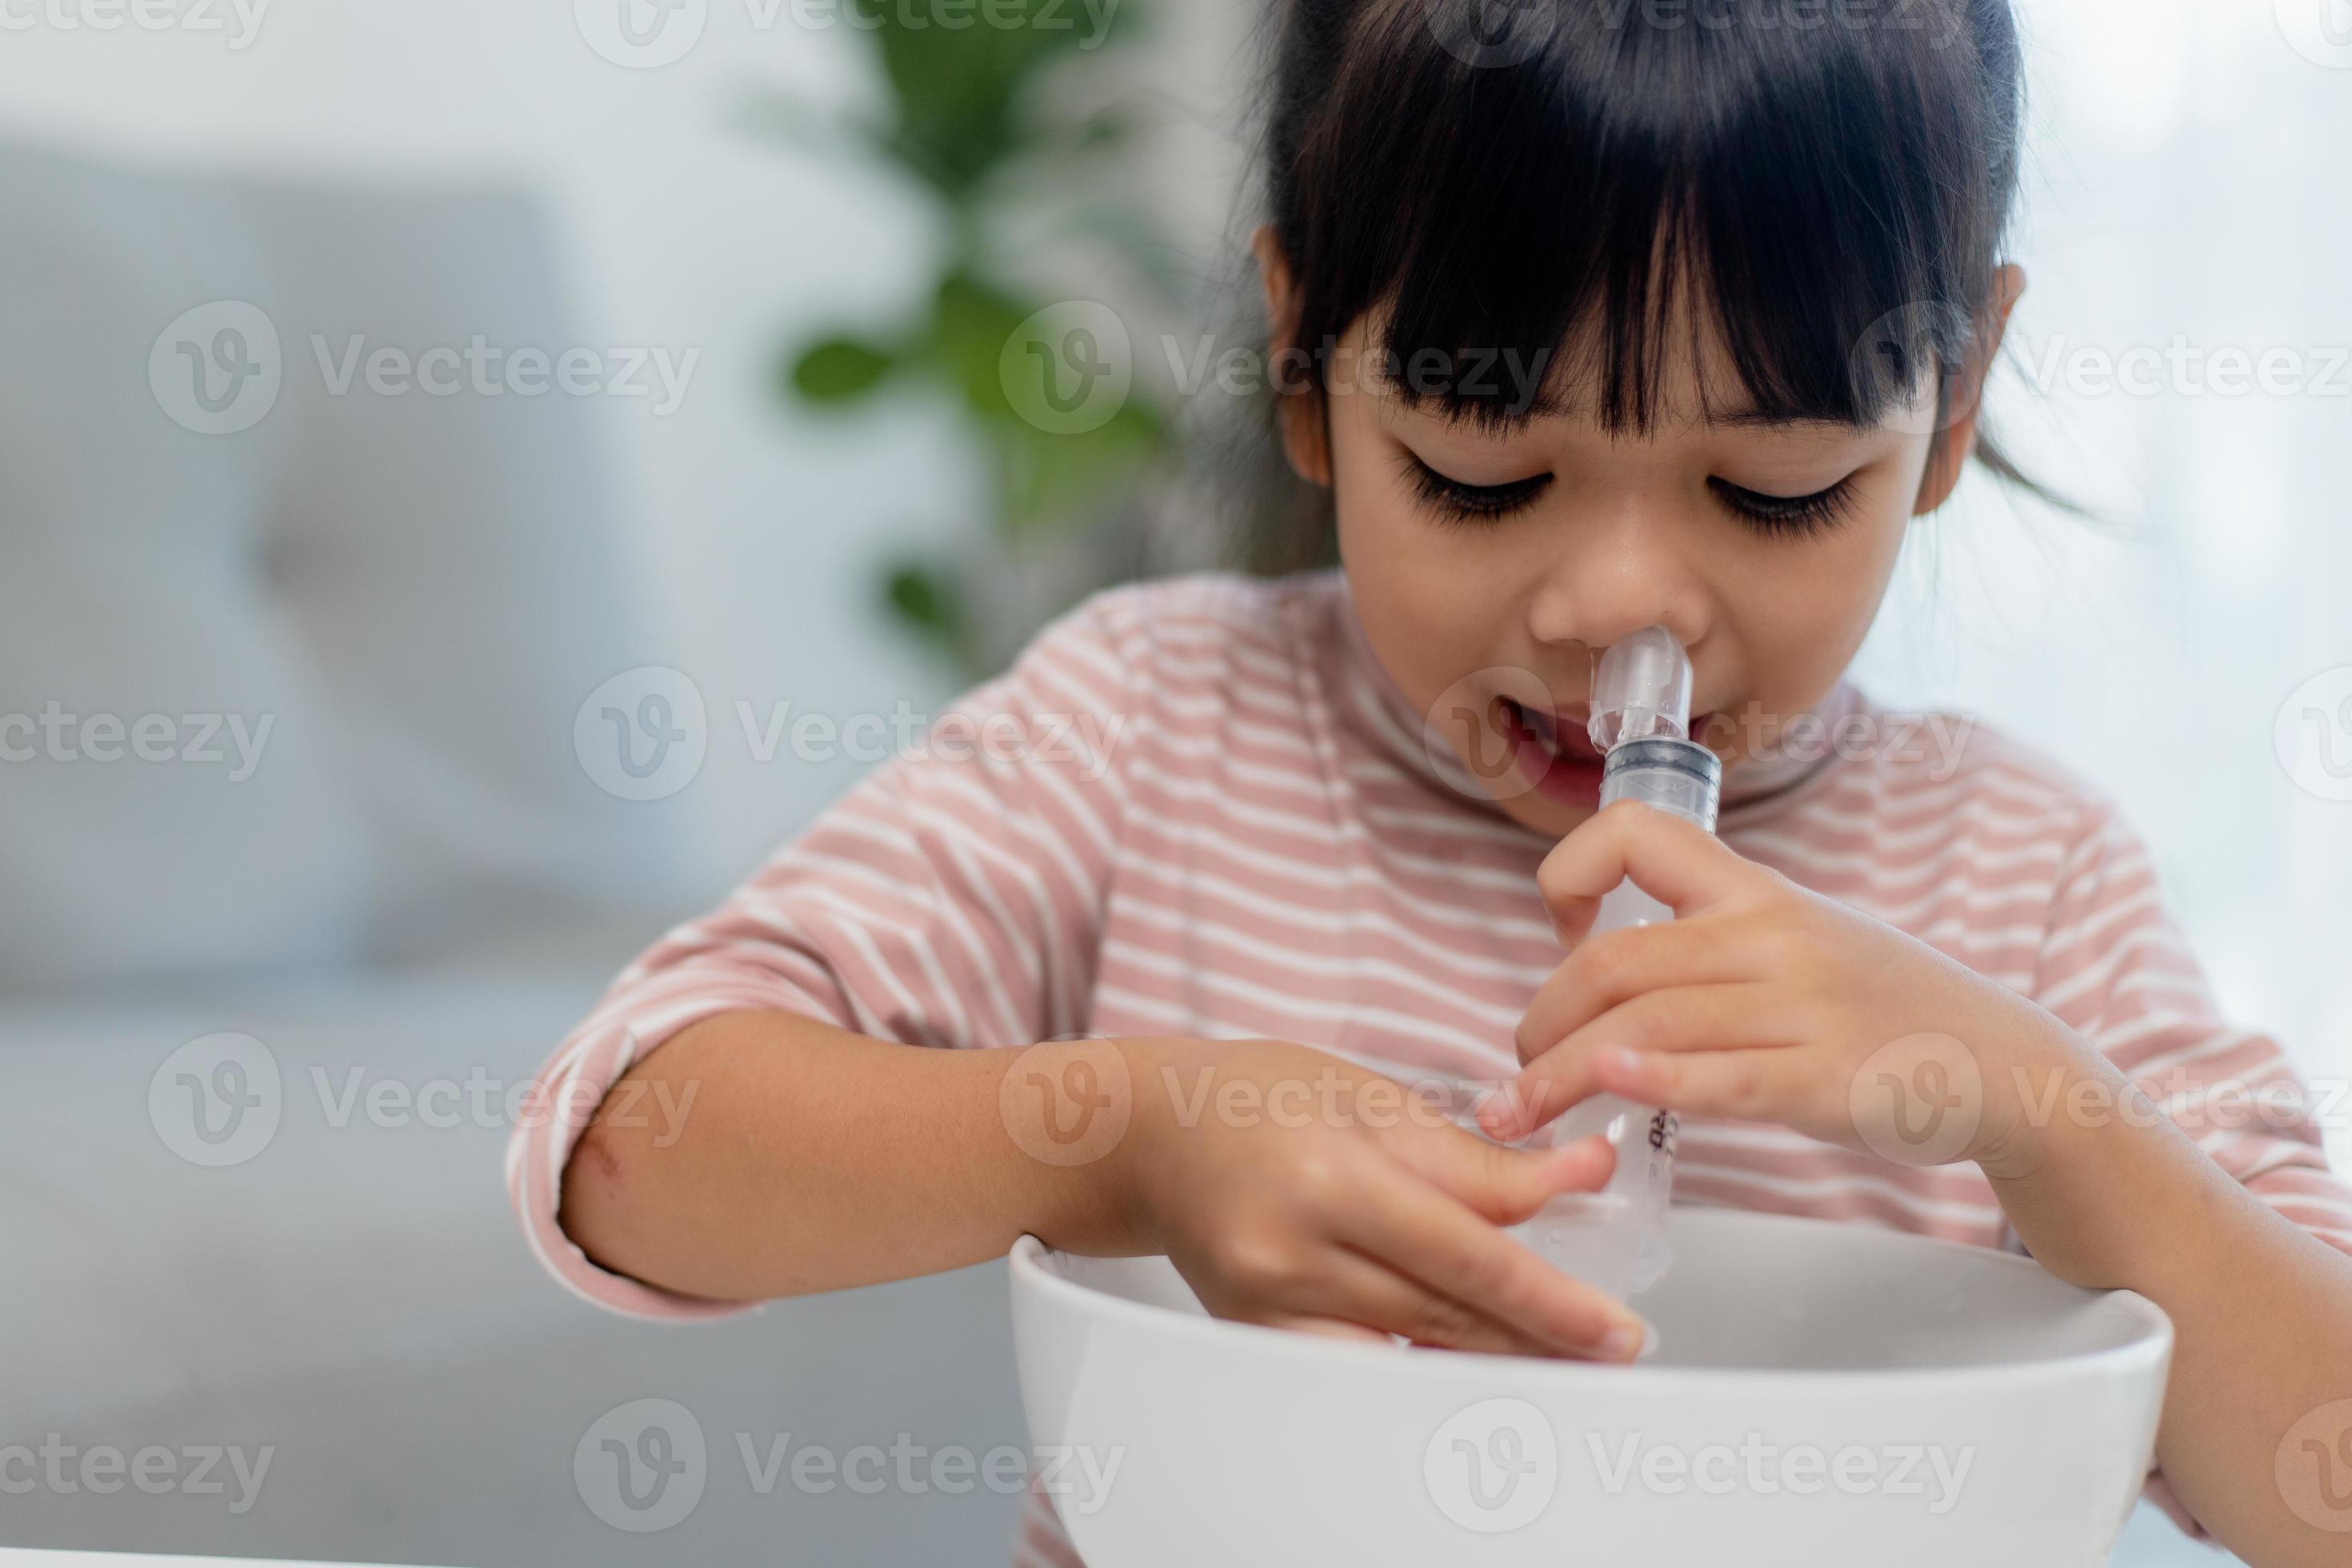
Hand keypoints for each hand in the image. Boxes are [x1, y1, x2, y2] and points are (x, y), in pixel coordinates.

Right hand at [1112, 1036, 1652, 1360]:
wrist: (1153, 1135)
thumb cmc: (1258, 1099)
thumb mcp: (1373, 1100)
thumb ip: (1477, 1159)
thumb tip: (1578, 1181)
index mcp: (1329, 1179)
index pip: (1466, 1257)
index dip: (1551, 1300)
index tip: (1616, 1325)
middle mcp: (1292, 1256)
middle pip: (1446, 1318)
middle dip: (1541, 1335)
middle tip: (1611, 1343)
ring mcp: (1267, 1309)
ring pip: (1411, 1356)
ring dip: (1493, 1358)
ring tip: (1558, 1351)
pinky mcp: (1257, 1338)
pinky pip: (1361, 1368)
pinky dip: (1423, 1363)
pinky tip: (1469, 1352)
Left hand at [1481, 799, 2081, 1176]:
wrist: (2003, 1064)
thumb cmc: (1882, 1009)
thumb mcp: (1797, 941)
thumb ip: (1708, 943)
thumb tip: (1601, 969)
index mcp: (1754, 890)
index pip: (1636, 831)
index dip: (1570, 873)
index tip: (1562, 935)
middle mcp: (1770, 934)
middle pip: (1615, 960)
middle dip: (1542, 1018)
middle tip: (1515, 1071)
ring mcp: (1800, 1005)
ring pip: (1647, 1023)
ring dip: (1563, 1073)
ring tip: (1519, 1113)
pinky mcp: (1822, 1078)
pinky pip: (1722, 1074)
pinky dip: (1656, 1079)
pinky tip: (1610, 1088)